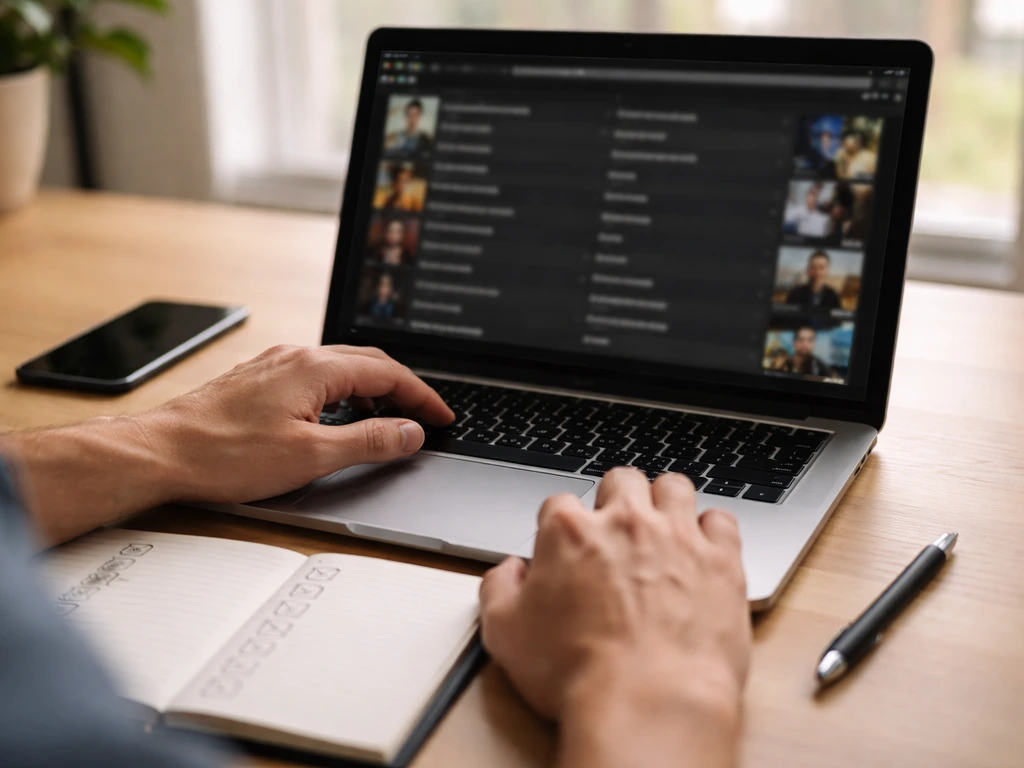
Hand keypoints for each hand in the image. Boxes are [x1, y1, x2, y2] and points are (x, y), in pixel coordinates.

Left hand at [142, 344, 454, 502]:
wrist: (161, 453)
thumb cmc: (225, 454)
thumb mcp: (312, 456)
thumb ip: (368, 441)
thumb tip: (409, 432)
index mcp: (315, 368)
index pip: (388, 372)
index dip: (422, 396)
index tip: (443, 417)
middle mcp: (296, 357)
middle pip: (367, 361)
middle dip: (402, 387)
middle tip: (423, 416)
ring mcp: (274, 365)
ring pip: (340, 366)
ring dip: (371, 387)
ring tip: (387, 417)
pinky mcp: (258, 379)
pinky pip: (315, 375)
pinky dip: (342, 390)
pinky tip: (337, 414)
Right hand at [479, 468, 750, 767]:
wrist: (647, 703)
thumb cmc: (577, 673)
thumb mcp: (504, 634)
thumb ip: (499, 589)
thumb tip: (508, 572)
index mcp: (569, 532)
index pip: (558, 504)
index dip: (559, 527)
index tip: (565, 549)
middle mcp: (625, 522)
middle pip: (621, 481)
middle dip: (617, 500)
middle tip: (616, 532)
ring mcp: (677, 536)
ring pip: (674, 487)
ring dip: (665, 502)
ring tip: (663, 528)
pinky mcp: (721, 560)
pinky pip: (722, 520)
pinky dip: (713, 529)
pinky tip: (706, 547)